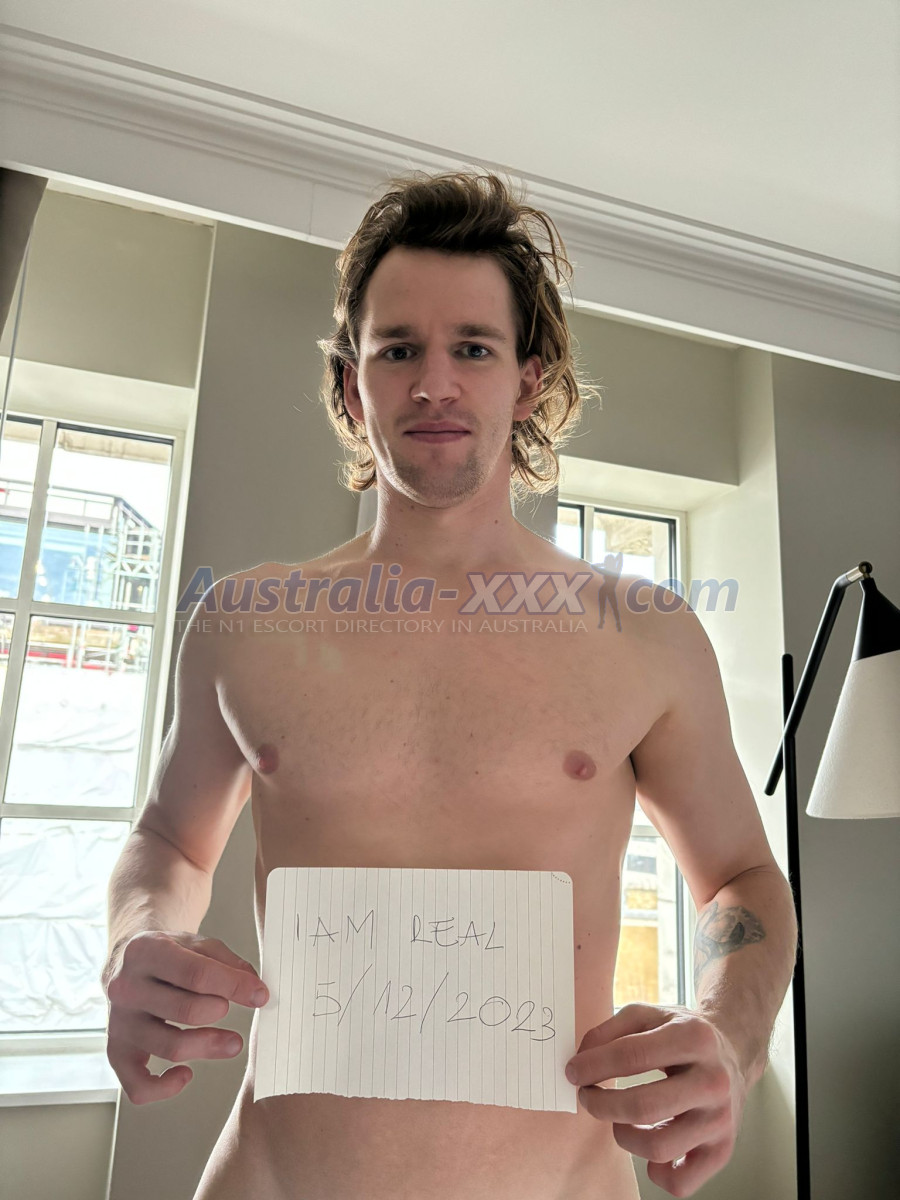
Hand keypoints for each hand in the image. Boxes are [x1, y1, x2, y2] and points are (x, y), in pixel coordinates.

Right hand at [103, 931, 268, 1105]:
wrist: (128, 961)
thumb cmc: (168, 954)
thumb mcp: (196, 944)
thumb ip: (227, 963)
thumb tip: (254, 990)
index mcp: (146, 951)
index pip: (196, 973)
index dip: (234, 986)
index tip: (260, 995)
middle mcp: (126, 987)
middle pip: (186, 1010)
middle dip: (220, 1010)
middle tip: (232, 1009)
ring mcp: (119, 1022)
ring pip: (169, 1046)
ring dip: (209, 1047)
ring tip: (233, 1042)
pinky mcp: (116, 1051)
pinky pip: (137, 1085)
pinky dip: (164, 1089)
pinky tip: (186, 1074)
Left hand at [565, 1003, 748, 1197]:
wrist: (732, 1055)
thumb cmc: (680, 1034)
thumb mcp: (648, 1015)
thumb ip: (609, 1030)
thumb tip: (580, 1061)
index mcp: (693, 1038)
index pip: (632, 1056)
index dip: (593, 1066)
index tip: (572, 1072)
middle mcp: (712, 1081)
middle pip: (643, 1107)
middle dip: (601, 1104)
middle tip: (587, 1097)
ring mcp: (720, 1120)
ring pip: (658, 1147)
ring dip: (623, 1135)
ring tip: (619, 1119)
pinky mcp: (722, 1151)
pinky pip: (680, 1183)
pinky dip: (656, 1172)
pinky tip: (648, 1146)